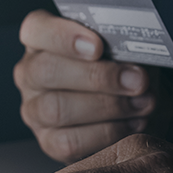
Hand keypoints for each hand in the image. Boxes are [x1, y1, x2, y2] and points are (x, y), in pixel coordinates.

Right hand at [14, 9, 172, 163]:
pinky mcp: (49, 142)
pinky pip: (70, 142)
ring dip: (107, 107)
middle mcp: (30, 74)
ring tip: (141, 104)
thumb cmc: (122, 69)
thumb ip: (120, 46)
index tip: (98, 46)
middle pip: (47, 72)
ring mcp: (35, 110)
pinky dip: (107, 133)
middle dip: (98, 77)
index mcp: (41, 40)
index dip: (64, 37)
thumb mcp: (121, 48)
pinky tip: (131, 123)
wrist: (135, 103)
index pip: (36, 29)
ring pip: (57, 109)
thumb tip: (133, 59)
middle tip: (136, 81)